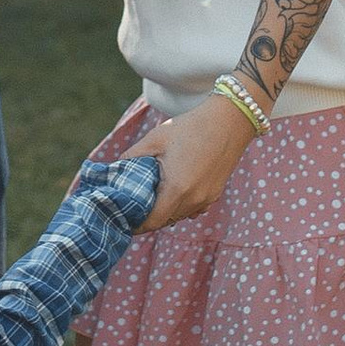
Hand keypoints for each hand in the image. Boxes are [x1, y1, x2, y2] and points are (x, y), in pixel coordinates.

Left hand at [131, 90, 255, 227]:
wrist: (229, 120)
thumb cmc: (190, 127)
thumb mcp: (155, 139)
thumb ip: (132, 157)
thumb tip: (115, 168)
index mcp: (177, 189)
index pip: (153, 222)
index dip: (137, 224)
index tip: (125, 218)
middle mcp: (194, 200)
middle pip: (166, 221)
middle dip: (149, 217)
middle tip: (134, 206)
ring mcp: (207, 199)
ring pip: (180, 216)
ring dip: (166, 211)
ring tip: (152, 196)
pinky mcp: (215, 194)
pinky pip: (194, 209)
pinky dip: (181, 205)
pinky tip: (174, 190)